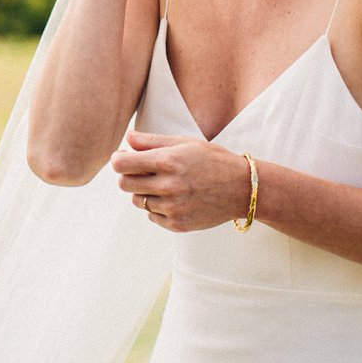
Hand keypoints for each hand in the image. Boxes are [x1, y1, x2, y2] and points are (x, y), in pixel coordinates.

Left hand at [111, 129, 249, 231]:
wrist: (243, 189)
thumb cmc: (213, 161)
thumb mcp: (185, 143)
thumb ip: (152, 141)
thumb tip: (126, 138)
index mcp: (168, 162)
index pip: (122, 164)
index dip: (118, 160)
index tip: (124, 158)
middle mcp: (168, 186)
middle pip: (124, 184)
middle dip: (129, 176)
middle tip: (143, 172)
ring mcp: (173, 208)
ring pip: (137, 201)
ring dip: (144, 192)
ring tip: (165, 185)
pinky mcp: (177, 224)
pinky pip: (151, 215)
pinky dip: (157, 207)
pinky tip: (175, 199)